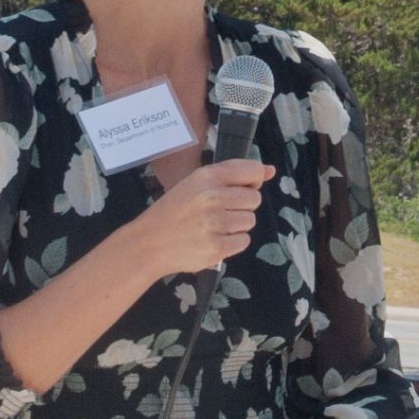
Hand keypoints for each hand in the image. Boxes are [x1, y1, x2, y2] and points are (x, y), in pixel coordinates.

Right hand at [140, 159, 275, 278]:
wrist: (147, 243)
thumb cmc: (173, 212)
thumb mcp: (195, 183)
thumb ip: (233, 175)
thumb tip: (270, 171)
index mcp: (206, 177)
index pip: (252, 170)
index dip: (253, 180)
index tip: (243, 188)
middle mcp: (212, 197)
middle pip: (254, 199)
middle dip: (242, 206)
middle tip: (219, 212)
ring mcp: (214, 224)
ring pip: (250, 220)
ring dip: (237, 226)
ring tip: (214, 227)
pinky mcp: (216, 248)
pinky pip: (244, 241)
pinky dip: (233, 243)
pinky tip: (214, 239)